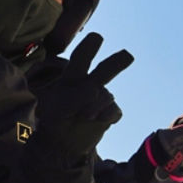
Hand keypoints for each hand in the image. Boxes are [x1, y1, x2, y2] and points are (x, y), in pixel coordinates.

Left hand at [30, 32, 131, 158]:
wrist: (61, 144)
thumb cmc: (55, 121)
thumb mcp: (59, 107)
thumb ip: (76, 95)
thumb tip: (95, 88)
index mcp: (72, 78)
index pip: (81, 59)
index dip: (89, 48)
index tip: (97, 38)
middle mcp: (89, 84)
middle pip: (105, 70)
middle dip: (117, 62)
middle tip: (127, 56)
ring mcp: (101, 98)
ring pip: (106, 96)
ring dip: (96, 106)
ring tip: (83, 116)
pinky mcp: (109, 113)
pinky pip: (113, 110)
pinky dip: (106, 116)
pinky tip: (96, 121)